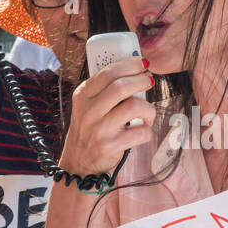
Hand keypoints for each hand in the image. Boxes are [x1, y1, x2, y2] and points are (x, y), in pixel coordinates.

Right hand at [58, 57, 155, 176]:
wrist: (78, 164)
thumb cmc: (89, 130)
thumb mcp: (87, 106)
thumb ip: (104, 90)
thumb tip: (135, 71)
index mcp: (82, 96)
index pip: (107, 72)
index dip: (129, 64)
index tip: (143, 63)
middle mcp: (88, 111)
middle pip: (121, 86)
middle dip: (142, 80)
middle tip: (149, 81)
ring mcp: (99, 130)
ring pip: (133, 107)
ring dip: (148, 108)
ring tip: (148, 113)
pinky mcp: (111, 146)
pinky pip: (140, 132)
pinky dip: (147, 130)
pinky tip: (142, 129)